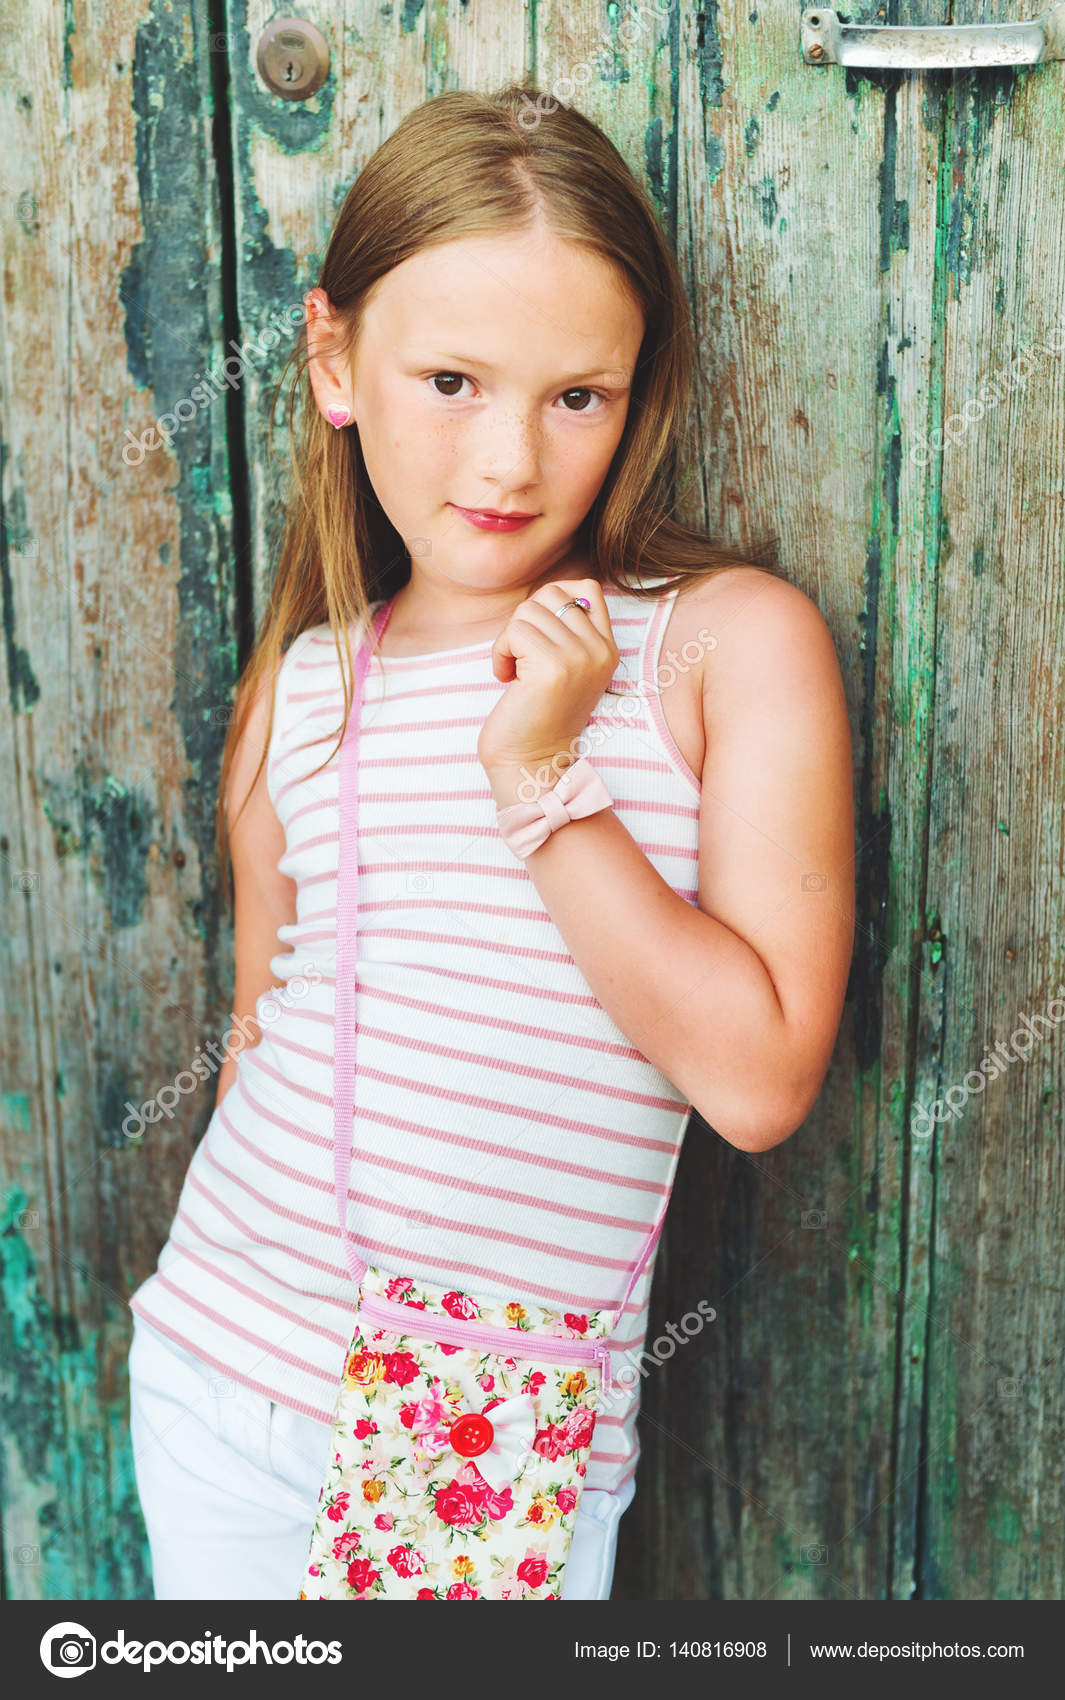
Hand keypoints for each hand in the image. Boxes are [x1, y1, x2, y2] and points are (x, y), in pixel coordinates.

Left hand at [476, 579, 619, 804]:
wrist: (532, 763)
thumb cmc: (537, 714)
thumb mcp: (565, 667)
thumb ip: (565, 630)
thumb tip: (545, 595)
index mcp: (608, 648)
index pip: (587, 588)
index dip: (552, 600)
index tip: (537, 637)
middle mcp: (600, 650)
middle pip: (552, 594)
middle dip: (525, 620)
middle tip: (521, 656)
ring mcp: (580, 657)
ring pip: (528, 611)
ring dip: (509, 639)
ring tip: (514, 670)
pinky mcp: (553, 667)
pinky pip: (514, 632)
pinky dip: (500, 653)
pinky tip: (505, 678)